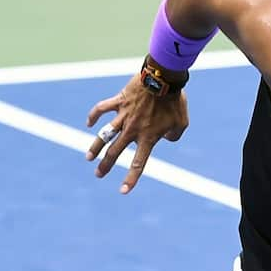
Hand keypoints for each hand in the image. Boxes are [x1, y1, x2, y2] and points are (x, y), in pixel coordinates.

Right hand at [84, 72, 189, 193]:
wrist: (163, 79)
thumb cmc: (175, 102)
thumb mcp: (181, 124)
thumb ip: (174, 136)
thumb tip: (166, 137)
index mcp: (148, 138)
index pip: (138, 163)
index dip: (130, 178)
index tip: (123, 191)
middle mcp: (132, 129)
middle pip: (115, 151)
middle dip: (105, 165)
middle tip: (98, 174)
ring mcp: (124, 115)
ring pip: (104, 134)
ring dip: (95, 146)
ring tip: (89, 157)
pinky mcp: (119, 101)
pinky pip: (102, 109)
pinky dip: (94, 116)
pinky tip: (89, 123)